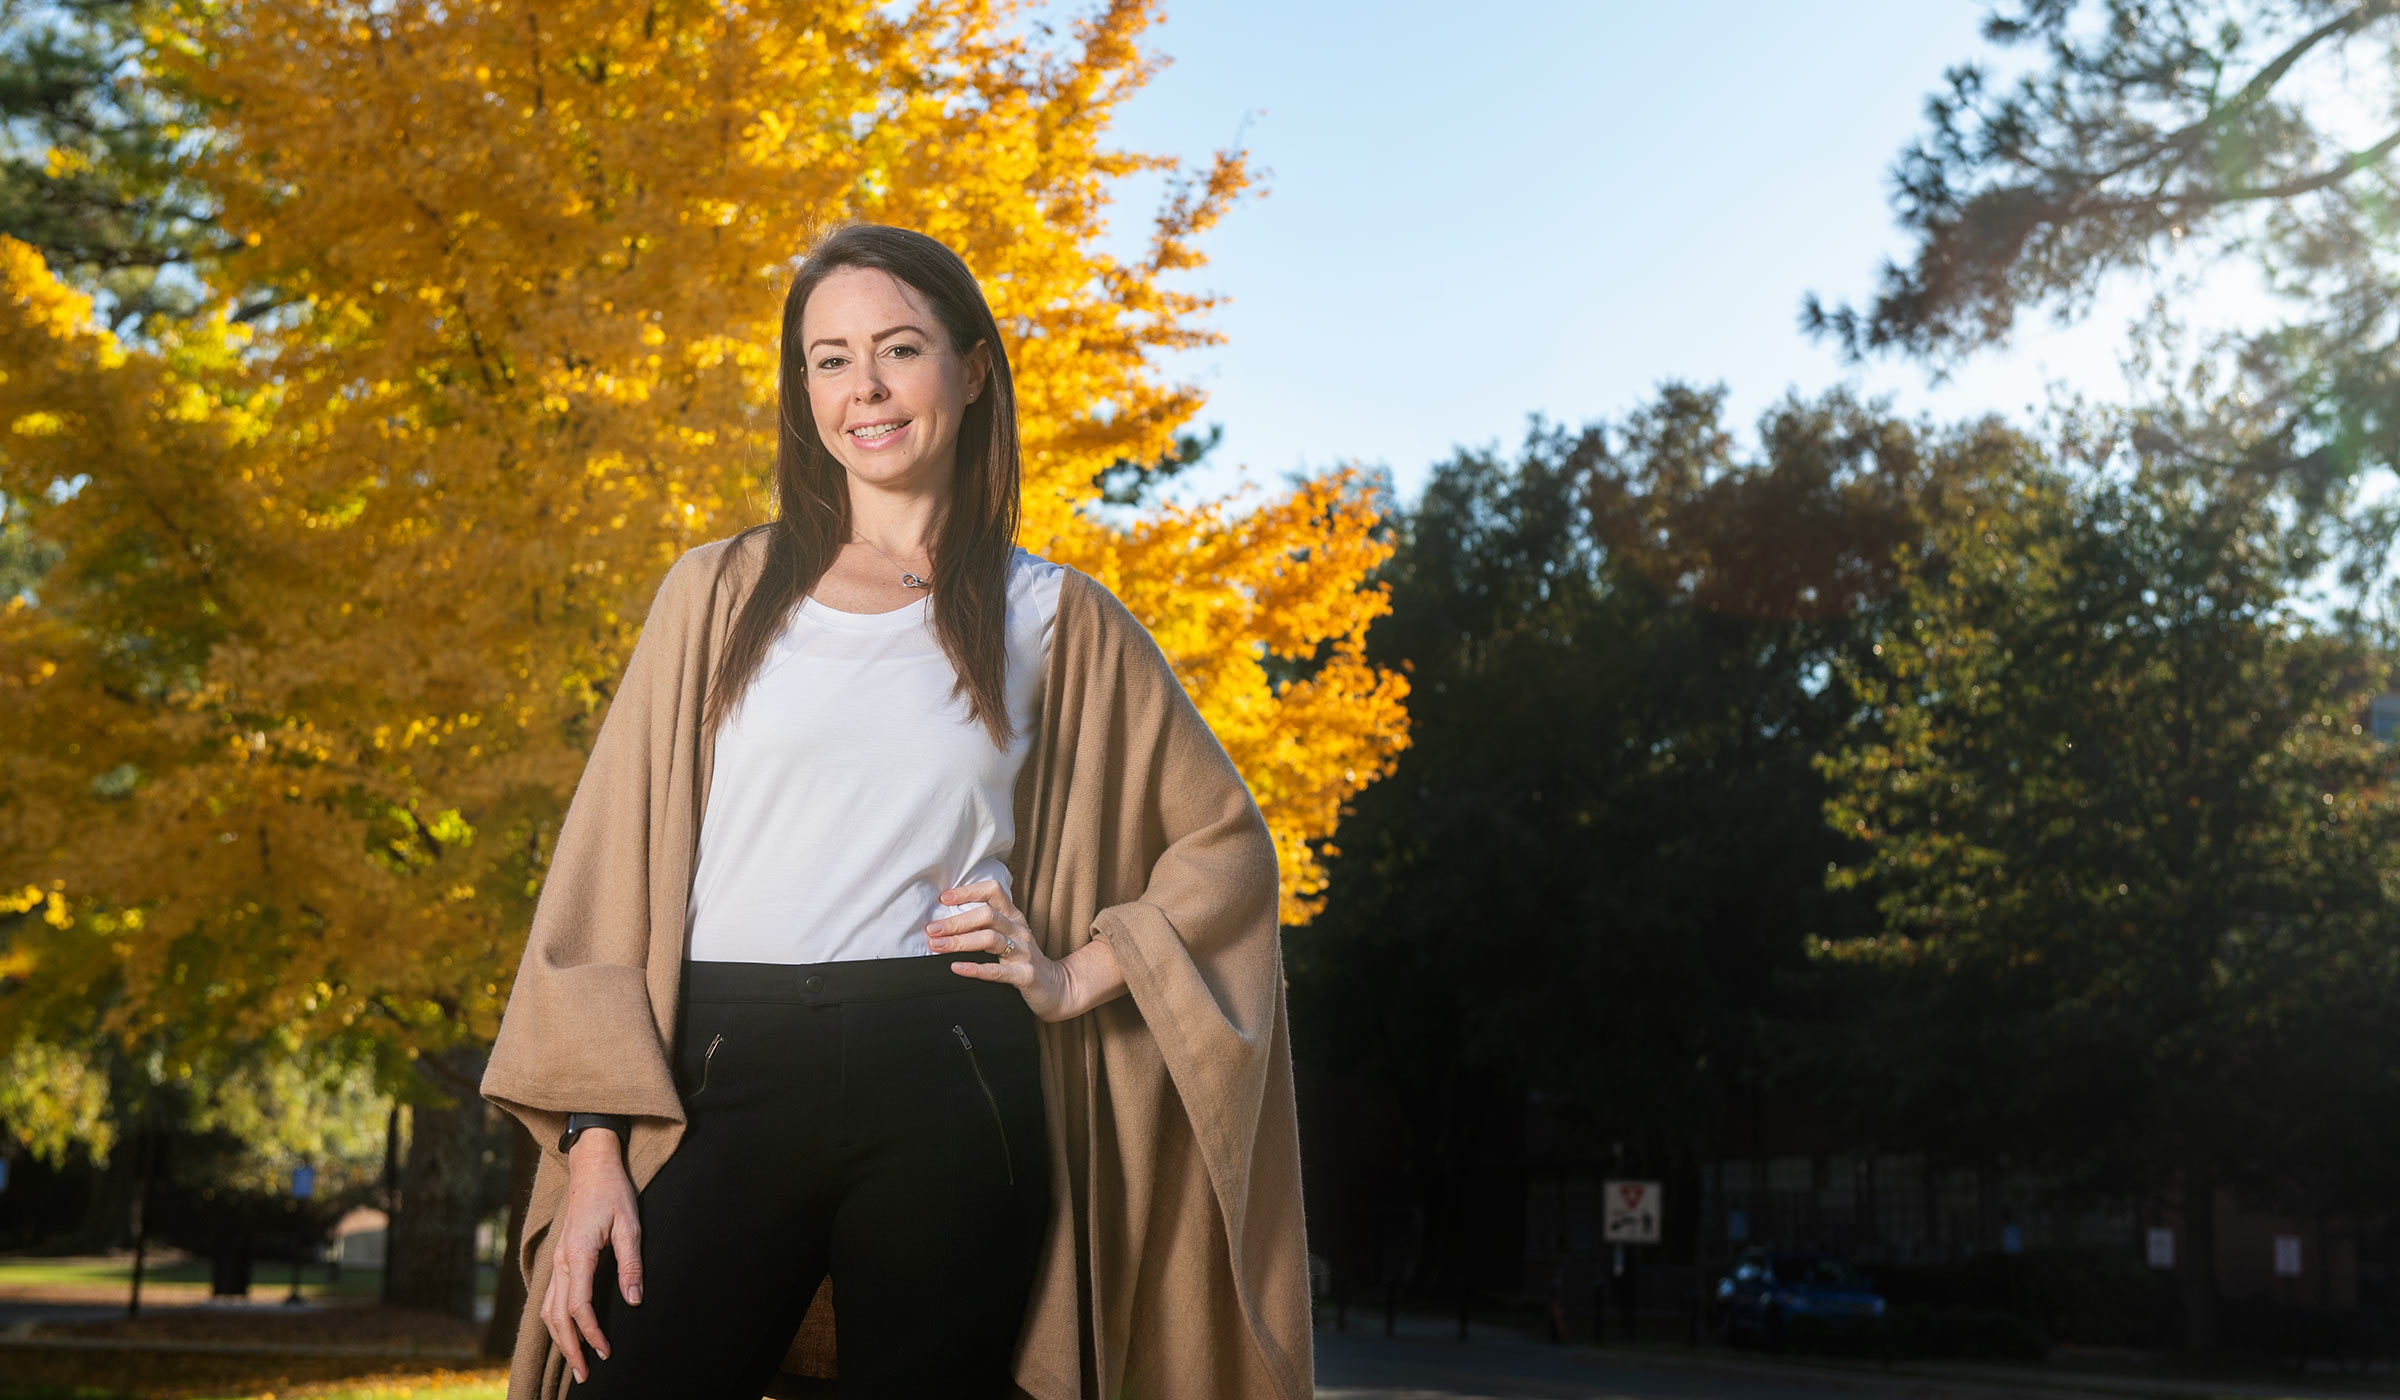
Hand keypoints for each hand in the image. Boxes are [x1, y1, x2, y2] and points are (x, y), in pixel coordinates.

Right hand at [541, 1129, 640, 1383]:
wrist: (592, 1164)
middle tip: (584, 1375)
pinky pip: (549, 1297)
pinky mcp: (559, 1258)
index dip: (591, 1334)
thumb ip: (631, 1265)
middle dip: (570, 1348)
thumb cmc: (614, 1191)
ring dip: (560, 1338)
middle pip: (558, 1316)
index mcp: (578, 1254)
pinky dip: (554, 1321)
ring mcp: (556, 1259)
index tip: (606, 1352)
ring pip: (548, 1310)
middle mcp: (561, 1261)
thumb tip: (635, 1302)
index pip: (579, 1307)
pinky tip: (564, 1332)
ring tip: (574, 1361)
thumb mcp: (631, 1225)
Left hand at [930, 879, 1125, 1020]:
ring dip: (960, 942)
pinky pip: (998, 970)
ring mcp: (1024, 952)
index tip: (943, 898)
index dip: (968, 891)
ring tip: (937, 947)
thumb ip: (986, 926)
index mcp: (1013, 917)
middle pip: (987, 915)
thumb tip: (946, 920)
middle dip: (956, 921)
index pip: (993, 892)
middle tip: (932, 929)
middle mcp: (1019, 930)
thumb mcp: (1009, 937)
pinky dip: (976, 969)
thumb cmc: (1025, 961)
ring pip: (990, 939)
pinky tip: (957, 968)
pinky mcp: (1026, 975)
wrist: (1058, 988)